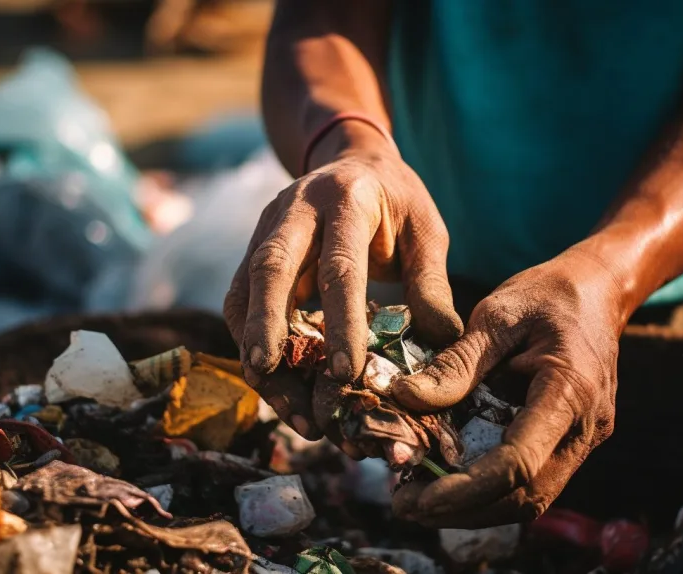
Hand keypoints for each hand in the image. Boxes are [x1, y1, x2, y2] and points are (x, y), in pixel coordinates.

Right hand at [224, 124, 463, 441]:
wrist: (354, 162)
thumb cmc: (397, 202)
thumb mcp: (426, 230)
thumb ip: (431, 283)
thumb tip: (442, 343)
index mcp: (347, 199)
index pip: (339, 264)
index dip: (339, 320)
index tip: (345, 371)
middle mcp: (295, 209)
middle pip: (270, 268)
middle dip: (267, 326)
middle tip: (270, 376)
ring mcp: (266, 228)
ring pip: (244, 290)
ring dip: (254, 347)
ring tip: (282, 403)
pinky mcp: (251, 251)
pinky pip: (239, 301)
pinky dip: (251, 344)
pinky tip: (274, 385)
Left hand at [390, 250, 623, 527]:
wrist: (597, 289)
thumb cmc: (545, 295)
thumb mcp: (495, 316)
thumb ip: (455, 363)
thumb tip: (404, 399)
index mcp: (570, 390)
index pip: (519, 462)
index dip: (465, 489)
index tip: (414, 496)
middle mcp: (585, 427)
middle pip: (525, 496)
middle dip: (462, 510)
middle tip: (403, 501)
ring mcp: (585, 441)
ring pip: (531, 500)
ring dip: (474, 510)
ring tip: (418, 496)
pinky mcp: (574, 444)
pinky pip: (535, 483)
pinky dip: (490, 492)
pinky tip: (450, 480)